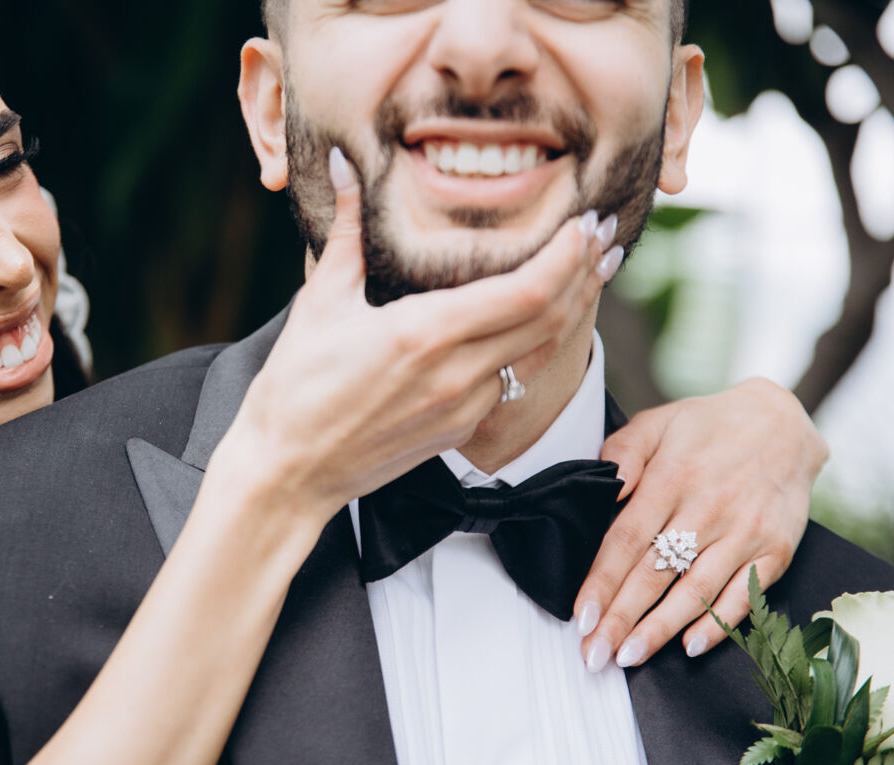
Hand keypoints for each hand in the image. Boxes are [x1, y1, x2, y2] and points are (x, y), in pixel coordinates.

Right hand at [216, 147, 619, 521]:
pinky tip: (536, 322)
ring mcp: (463, 408)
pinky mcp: (459, 430)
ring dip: (571, 310)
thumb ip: (345, 231)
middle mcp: (456, 374)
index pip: (526, 293)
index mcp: (426, 335)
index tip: (585, 221)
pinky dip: (533, 346)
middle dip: (586, 274)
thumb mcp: (320, 303)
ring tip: (590, 272)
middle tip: (604, 235)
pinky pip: (510, 381)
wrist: (289, 471)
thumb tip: (343, 164)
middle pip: (551, 321)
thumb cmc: (295, 388)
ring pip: (540, 353)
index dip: (567, 257)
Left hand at [573, 378, 827, 670]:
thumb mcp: (657, 422)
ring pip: (696, 591)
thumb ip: (623, 452)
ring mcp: (745, 532)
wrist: (784, 422)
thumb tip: (605, 487)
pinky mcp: (775, 550)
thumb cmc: (707, 427)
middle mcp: (708, 509)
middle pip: (655, 574)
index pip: (627, 541)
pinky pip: (744, 595)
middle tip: (594, 654)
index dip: (602, 583)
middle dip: (621, 619)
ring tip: (629, 656)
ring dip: (660, 629)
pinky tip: (689, 646)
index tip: (581, 617)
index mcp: (672, 478)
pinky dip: (718, 624)